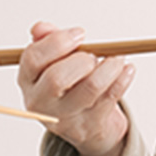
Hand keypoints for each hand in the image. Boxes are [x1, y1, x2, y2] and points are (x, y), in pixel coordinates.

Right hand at [18, 22, 132, 155]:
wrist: (85, 125)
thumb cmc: (69, 84)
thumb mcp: (55, 61)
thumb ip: (48, 40)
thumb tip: (41, 28)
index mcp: (28, 80)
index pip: (33, 58)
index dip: (57, 42)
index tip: (79, 33)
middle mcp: (40, 102)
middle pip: (57, 79)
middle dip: (82, 60)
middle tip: (93, 55)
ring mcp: (65, 118)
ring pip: (90, 89)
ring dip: (108, 67)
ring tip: (116, 59)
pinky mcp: (89, 127)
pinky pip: (110, 98)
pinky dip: (122, 79)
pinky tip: (126, 70)